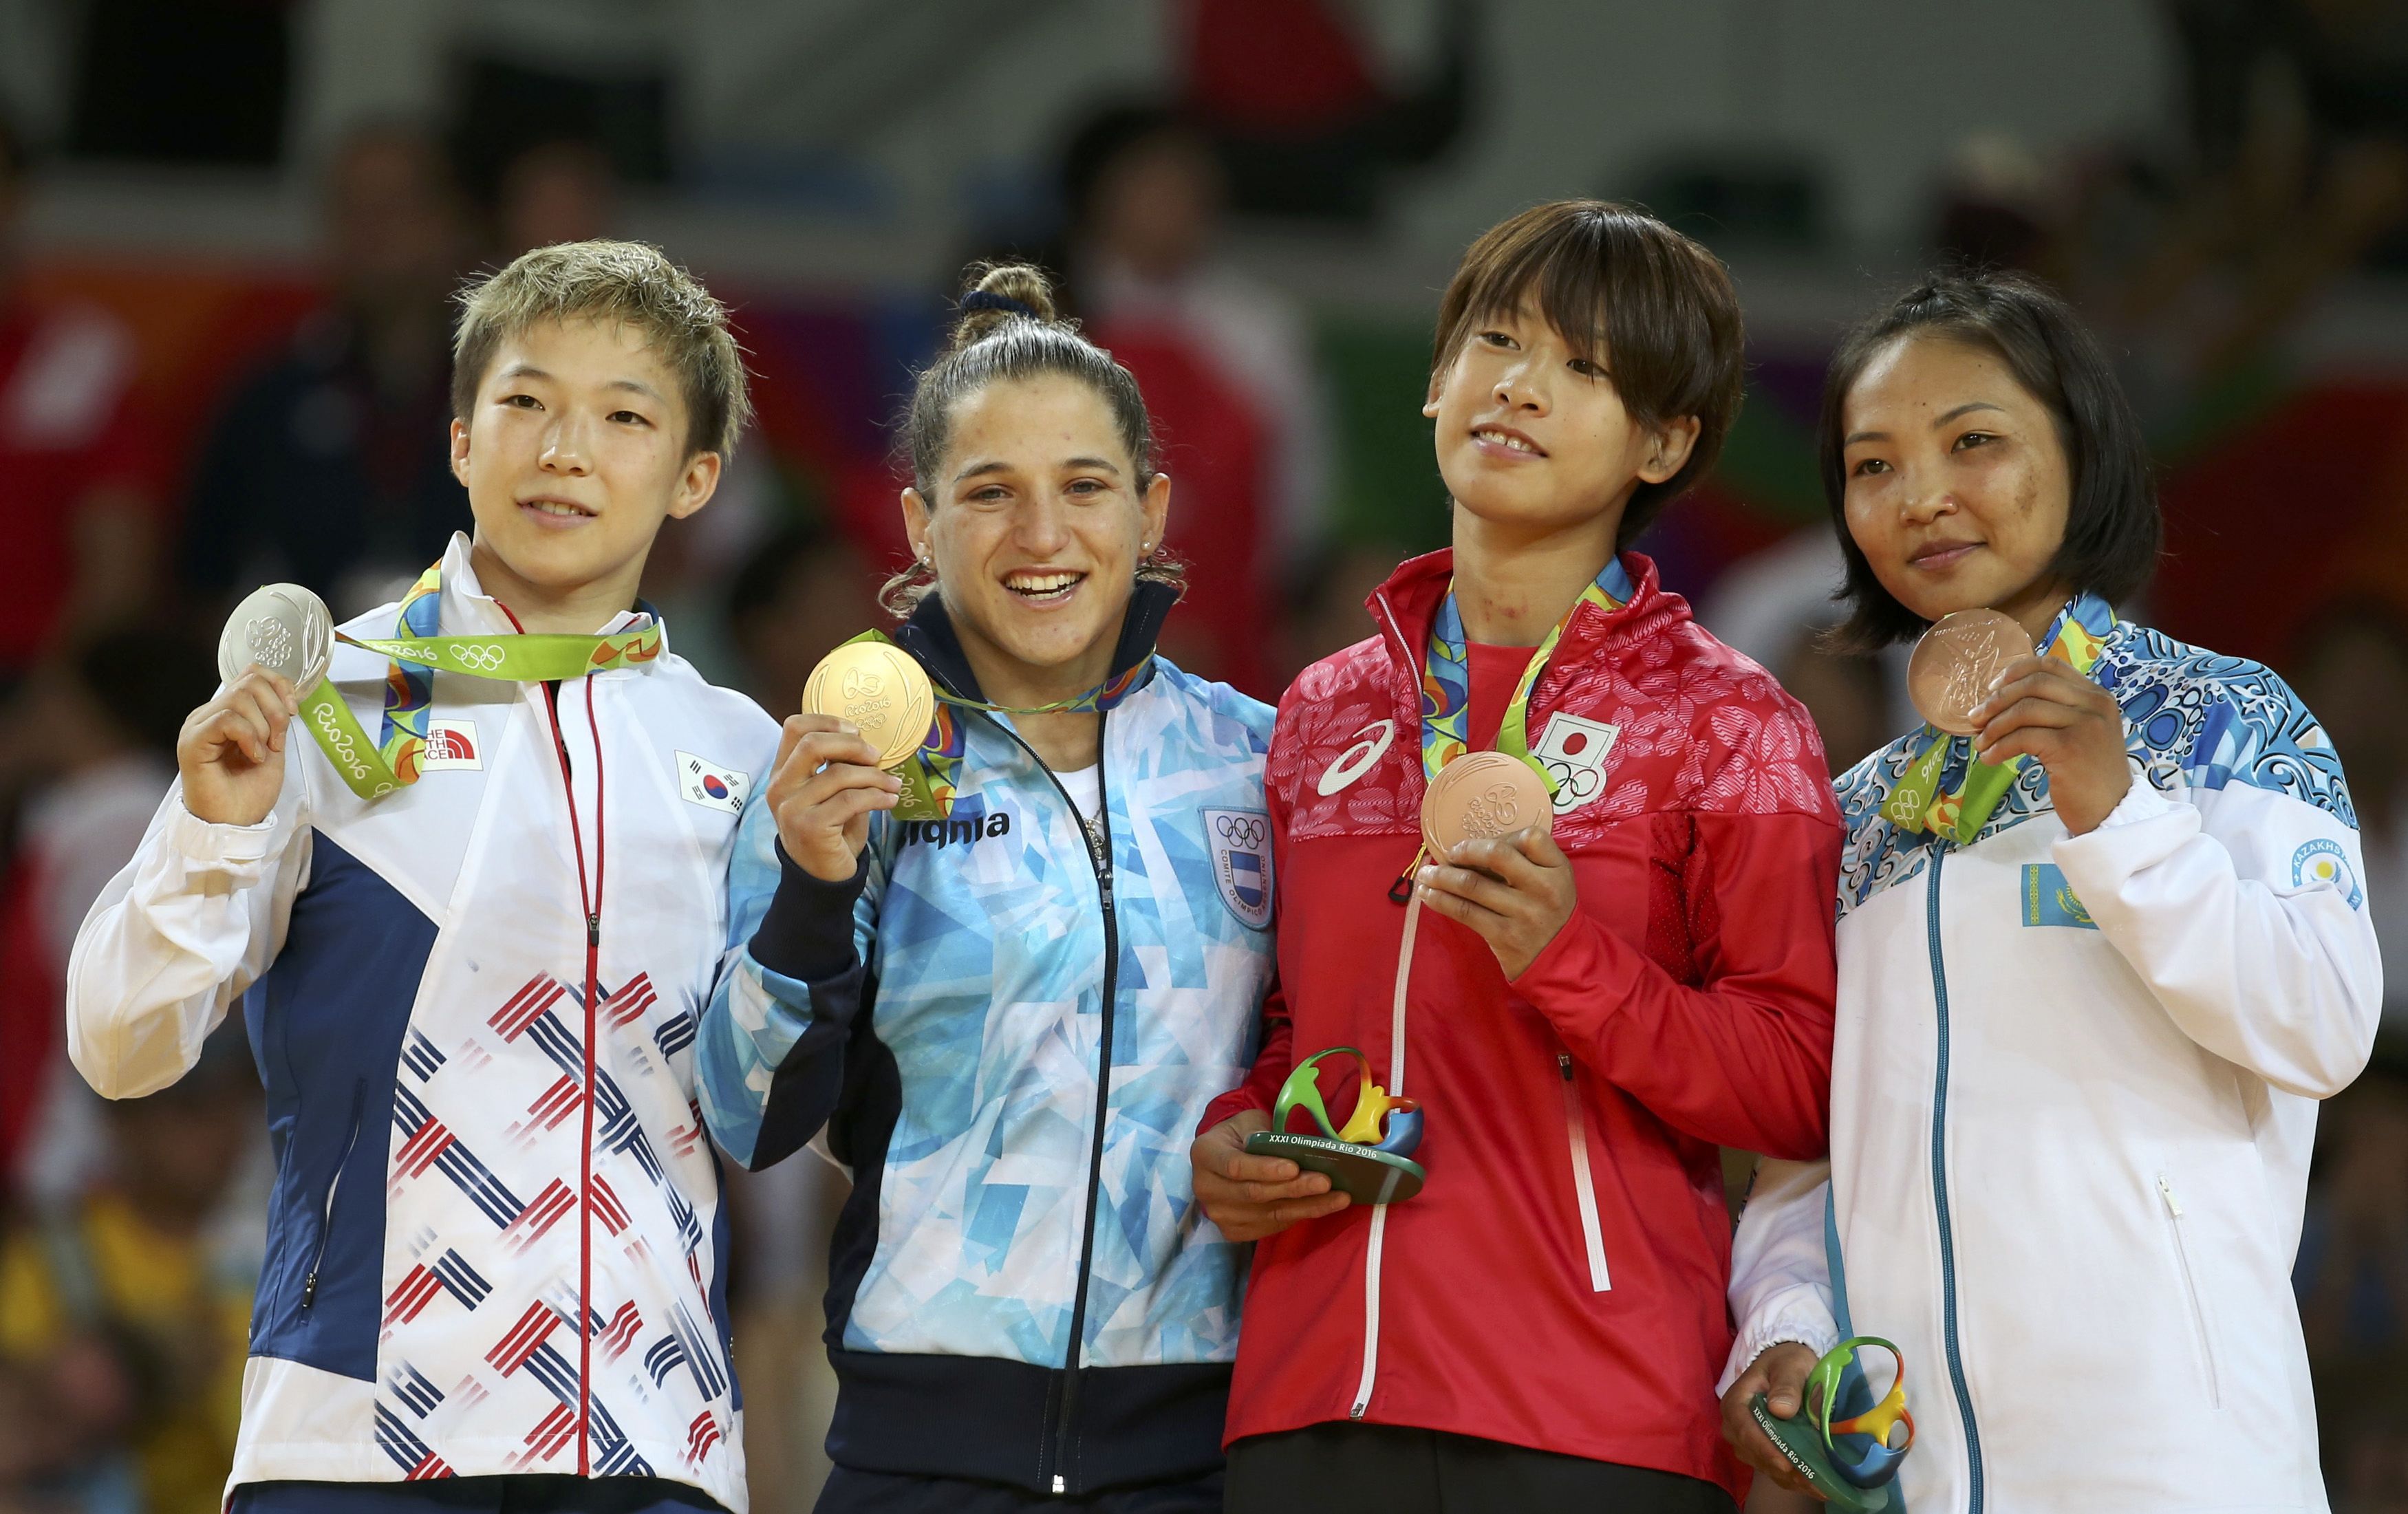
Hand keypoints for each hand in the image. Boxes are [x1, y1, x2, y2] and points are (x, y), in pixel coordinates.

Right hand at [177, 668, 297, 825]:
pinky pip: (226, 718)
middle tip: (278, 741)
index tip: (293, 711)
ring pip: (239, 697)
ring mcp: (198, 726)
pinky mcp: (193, 741)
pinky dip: (249, 736)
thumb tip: (287, 696)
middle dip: (275, 709)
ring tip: (264, 752)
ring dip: (264, 725)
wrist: (233, 824)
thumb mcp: (273, 748)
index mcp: (226, 712)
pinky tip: (254, 756)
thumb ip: (275, 720)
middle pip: (249, 681)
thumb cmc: (249, 792)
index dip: (279, 685)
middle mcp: (208, 714)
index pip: (251, 674)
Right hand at [766, 714, 902, 881]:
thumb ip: (836, 766)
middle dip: (852, 745)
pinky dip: (877, 796)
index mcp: (782, 773)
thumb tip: (865, 742)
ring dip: (875, 776)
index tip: (855, 732)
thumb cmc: (831, 830)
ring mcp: (792, 808)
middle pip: (812, 744)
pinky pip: (850, 800)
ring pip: (838, 774)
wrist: (823, 877)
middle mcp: (780, 787)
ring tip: (893, 784)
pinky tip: (890, 800)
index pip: (794, 728)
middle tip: (876, 756)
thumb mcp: (829, 793)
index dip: (827, 721)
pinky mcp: (810, 827)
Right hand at [1190, 1109, 1348, 1241]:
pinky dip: (1299, 1216)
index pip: (1235, 1166)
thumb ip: (1265, 1134)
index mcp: (1204, 1154)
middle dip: (1294, 1189)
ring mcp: (1218, 1215)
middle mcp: (1205, 1189)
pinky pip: (1271, 1226)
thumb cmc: (1240, 1134)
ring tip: (1337, 1198)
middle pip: (1255, 1194)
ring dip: (1306, 1207)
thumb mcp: (1249, 1122)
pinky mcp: (1233, 1232)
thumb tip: (1300, 1149)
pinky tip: (1321, 1207)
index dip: (1265, 1168)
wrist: (1223, 1156)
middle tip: (1326, 1182)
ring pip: (1268, 1214)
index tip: (1295, 1166)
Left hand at [1413, 826, 1577, 979]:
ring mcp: (1523, 913)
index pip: (1530, 838)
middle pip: (1496, 855)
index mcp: (1557, 869)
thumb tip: (1473, 849)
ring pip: (1472, 885)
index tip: (1483, 844)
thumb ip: (1526, 862)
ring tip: (1425, 874)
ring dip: (1441, 876)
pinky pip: (1465, 912)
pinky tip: (1428, 895)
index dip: (1501, 835)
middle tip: (1448, 855)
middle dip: (1465, 851)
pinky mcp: (1503, 935)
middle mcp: (1542, 888)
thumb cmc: (1550, 913)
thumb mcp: (1553, 882)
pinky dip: (1441, 900)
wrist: (1560, 961)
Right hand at [1721, 1342, 1822, 1497]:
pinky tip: (1815, 1484)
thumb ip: (1786, 1385)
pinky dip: (1793, 1479)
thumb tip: (1781, 1409)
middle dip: (1783, 1469)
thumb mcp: (1790, 1366)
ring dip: (1791, 1478)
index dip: (1764, 1449)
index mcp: (1736, 1402)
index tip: (1786, 1464)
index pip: (1744, 1430)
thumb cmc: (1787, 1362)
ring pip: (1765, 1466)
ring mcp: (1747, 1441)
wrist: (1788, 1366)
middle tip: (1812, 1481)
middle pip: (1754, 1453)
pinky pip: (1773, 1469)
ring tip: (1819, 1487)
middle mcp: (1735, 1426)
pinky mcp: (1761, 1450)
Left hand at [1969, 653, 2129, 834]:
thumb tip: (2000, 699)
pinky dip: (1999, 747)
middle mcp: (2095, 705)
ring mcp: (2085, 725)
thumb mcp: (2080, 733)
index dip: (2015, 671)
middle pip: (2033, 685)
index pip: (2050, 665)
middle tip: (1975, 718)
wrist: (2112, 812)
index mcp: (2096, 695)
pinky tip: (1990, 758)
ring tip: (1980, 743)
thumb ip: (2055, 711)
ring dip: (1994, 727)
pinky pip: (2023, 738)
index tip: (1992, 687)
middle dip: (1997, 700)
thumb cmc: (2089, 775)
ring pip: (2025, 710)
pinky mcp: (2069, 748)